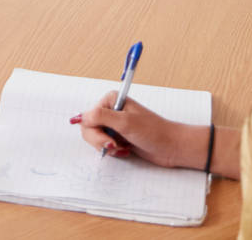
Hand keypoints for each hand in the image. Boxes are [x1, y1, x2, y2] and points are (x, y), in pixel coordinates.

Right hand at [72, 93, 198, 167]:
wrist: (170, 146)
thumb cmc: (153, 131)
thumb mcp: (125, 122)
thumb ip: (101, 117)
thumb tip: (81, 117)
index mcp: (110, 100)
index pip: (87, 117)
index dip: (95, 131)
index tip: (109, 138)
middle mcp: (110, 111)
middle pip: (88, 129)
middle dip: (100, 141)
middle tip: (114, 145)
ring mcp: (114, 125)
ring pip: (95, 139)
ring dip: (108, 147)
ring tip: (122, 147)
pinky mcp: (118, 137)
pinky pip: (104, 146)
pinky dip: (113, 151)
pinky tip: (125, 150)